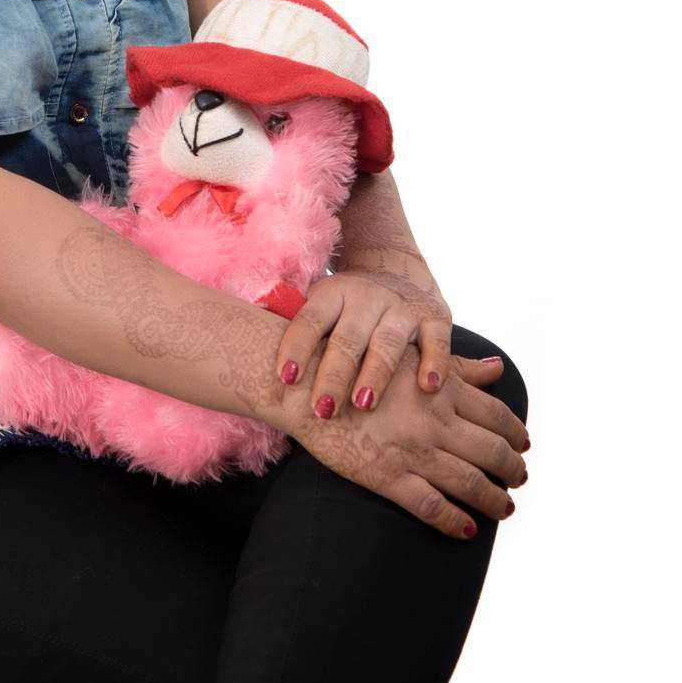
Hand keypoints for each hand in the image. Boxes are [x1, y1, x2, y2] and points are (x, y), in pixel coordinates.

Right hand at [272, 339, 529, 538]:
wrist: (307, 384)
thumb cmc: (359, 363)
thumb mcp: (412, 356)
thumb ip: (457, 366)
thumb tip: (497, 367)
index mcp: (442, 387)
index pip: (496, 415)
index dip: (515, 433)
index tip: (523, 444)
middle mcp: (434, 419)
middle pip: (492, 451)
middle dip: (512, 468)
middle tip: (519, 477)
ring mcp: (412, 450)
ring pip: (470, 482)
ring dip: (494, 498)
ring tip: (504, 506)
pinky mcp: (386, 476)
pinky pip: (431, 506)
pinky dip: (454, 520)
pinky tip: (467, 528)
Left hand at [275, 264, 453, 418]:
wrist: (396, 272)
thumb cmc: (346, 309)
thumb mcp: (319, 307)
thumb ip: (293, 327)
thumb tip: (244, 351)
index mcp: (332, 294)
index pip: (310, 320)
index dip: (296, 348)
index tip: (284, 379)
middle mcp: (367, 297)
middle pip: (347, 338)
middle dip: (333, 375)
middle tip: (322, 410)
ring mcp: (401, 307)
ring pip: (388, 342)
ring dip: (375, 374)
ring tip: (364, 404)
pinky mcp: (434, 317)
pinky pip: (437, 340)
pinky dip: (434, 362)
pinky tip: (428, 387)